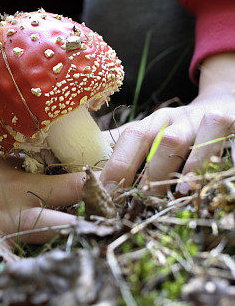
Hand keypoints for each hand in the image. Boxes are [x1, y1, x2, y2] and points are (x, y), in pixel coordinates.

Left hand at [100, 53, 234, 193]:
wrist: (227, 103)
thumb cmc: (184, 130)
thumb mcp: (157, 136)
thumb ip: (126, 150)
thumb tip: (86, 169)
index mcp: (152, 122)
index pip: (128, 138)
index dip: (114, 164)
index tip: (103, 193)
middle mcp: (172, 118)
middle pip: (148, 138)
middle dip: (134, 170)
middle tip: (130, 202)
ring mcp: (197, 120)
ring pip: (175, 140)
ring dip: (165, 168)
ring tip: (160, 197)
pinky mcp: (224, 122)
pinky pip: (213, 140)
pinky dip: (202, 163)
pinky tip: (195, 185)